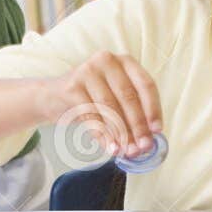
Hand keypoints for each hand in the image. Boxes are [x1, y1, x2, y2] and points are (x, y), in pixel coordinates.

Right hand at [40, 51, 162, 159]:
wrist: (53, 97)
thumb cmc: (92, 98)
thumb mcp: (115, 97)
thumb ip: (133, 111)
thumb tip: (150, 139)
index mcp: (125, 62)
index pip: (146, 84)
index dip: (153, 109)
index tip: (157, 131)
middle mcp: (107, 61)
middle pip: (128, 96)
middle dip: (137, 125)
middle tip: (142, 147)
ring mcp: (87, 71)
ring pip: (110, 107)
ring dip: (120, 133)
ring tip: (126, 151)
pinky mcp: (72, 86)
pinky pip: (92, 114)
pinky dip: (102, 134)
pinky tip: (109, 147)